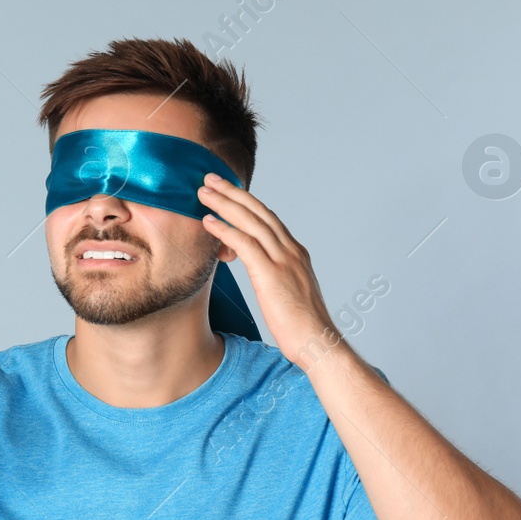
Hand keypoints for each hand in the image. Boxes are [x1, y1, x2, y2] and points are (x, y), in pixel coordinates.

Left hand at [196, 174, 345, 371]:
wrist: (317, 341)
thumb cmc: (302, 325)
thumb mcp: (288, 292)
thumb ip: (276, 276)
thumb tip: (261, 272)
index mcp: (295, 253)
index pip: (268, 218)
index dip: (246, 201)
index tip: (228, 189)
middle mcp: (291, 250)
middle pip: (258, 212)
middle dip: (233, 192)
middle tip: (210, 177)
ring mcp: (283, 260)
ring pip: (251, 222)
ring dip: (224, 204)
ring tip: (203, 192)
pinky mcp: (271, 274)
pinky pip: (245, 244)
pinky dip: (225, 230)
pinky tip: (208, 222)